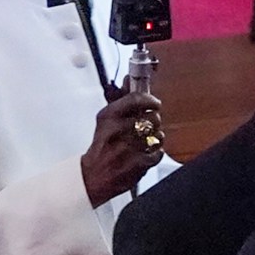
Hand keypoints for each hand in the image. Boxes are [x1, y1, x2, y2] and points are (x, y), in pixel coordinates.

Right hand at [81, 91, 166, 206]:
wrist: (95, 175)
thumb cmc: (102, 146)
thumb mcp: (106, 120)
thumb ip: (120, 100)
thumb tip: (129, 79)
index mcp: (109, 116)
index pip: (136, 100)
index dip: (150, 100)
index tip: (155, 103)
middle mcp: (118, 130)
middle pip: (152, 118)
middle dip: (154, 122)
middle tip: (146, 128)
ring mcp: (128, 147)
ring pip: (158, 135)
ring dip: (156, 138)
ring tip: (145, 142)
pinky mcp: (138, 163)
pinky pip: (158, 152)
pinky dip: (155, 153)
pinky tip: (144, 154)